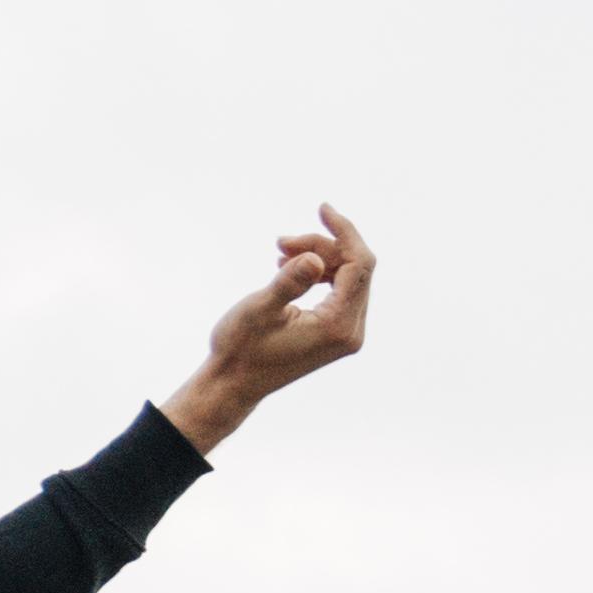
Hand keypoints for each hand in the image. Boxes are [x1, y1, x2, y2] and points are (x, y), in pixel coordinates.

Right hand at [161, 207, 373, 453]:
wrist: (233, 384)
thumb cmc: (240, 349)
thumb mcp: (258, 310)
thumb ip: (288, 283)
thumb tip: (314, 258)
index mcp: (338, 326)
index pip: (359, 265)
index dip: (344, 232)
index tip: (321, 208)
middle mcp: (351, 331)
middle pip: (354, 269)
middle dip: (321, 246)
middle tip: (280, 242)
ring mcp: (346, 334)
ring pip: (346, 277)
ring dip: (317, 258)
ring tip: (278, 254)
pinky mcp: (336, 333)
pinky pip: (339, 290)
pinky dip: (318, 273)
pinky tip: (289, 267)